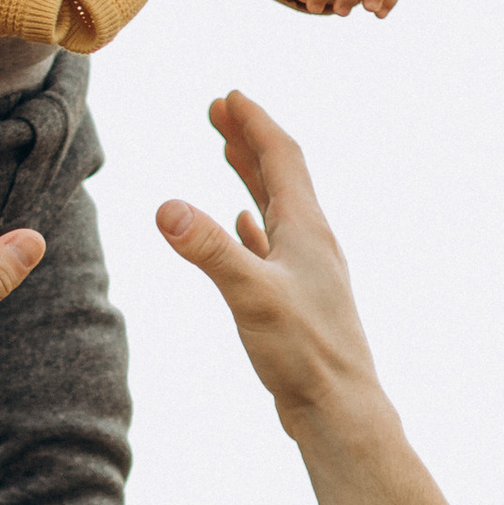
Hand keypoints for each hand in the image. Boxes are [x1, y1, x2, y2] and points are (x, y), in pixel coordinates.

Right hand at [155, 95, 457, 504]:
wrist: (339, 409)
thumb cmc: (303, 354)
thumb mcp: (249, 294)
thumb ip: (208, 249)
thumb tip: (164, 206)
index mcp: (307, 230)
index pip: (281, 157)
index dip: (254, 123)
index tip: (228, 95)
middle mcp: (312, 243)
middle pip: (281, 174)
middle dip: (249, 138)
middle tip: (220, 109)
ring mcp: (307, 271)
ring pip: (278, 207)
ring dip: (252, 175)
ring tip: (228, 150)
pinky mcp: (299, 300)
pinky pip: (274, 245)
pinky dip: (255, 224)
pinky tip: (244, 225)